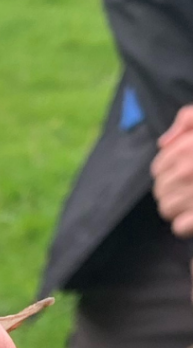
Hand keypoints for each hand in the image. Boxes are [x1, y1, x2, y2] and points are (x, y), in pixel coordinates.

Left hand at [152, 104, 192, 235]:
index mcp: (190, 148)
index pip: (158, 168)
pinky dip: (187, 226)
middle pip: (160, 190)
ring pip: (166, 209)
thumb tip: (164, 143)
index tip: (183, 174)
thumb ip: (189, 119)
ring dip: (178, 209)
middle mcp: (189, 170)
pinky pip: (180, 227)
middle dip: (172, 192)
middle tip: (191, 191)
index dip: (167, 173)